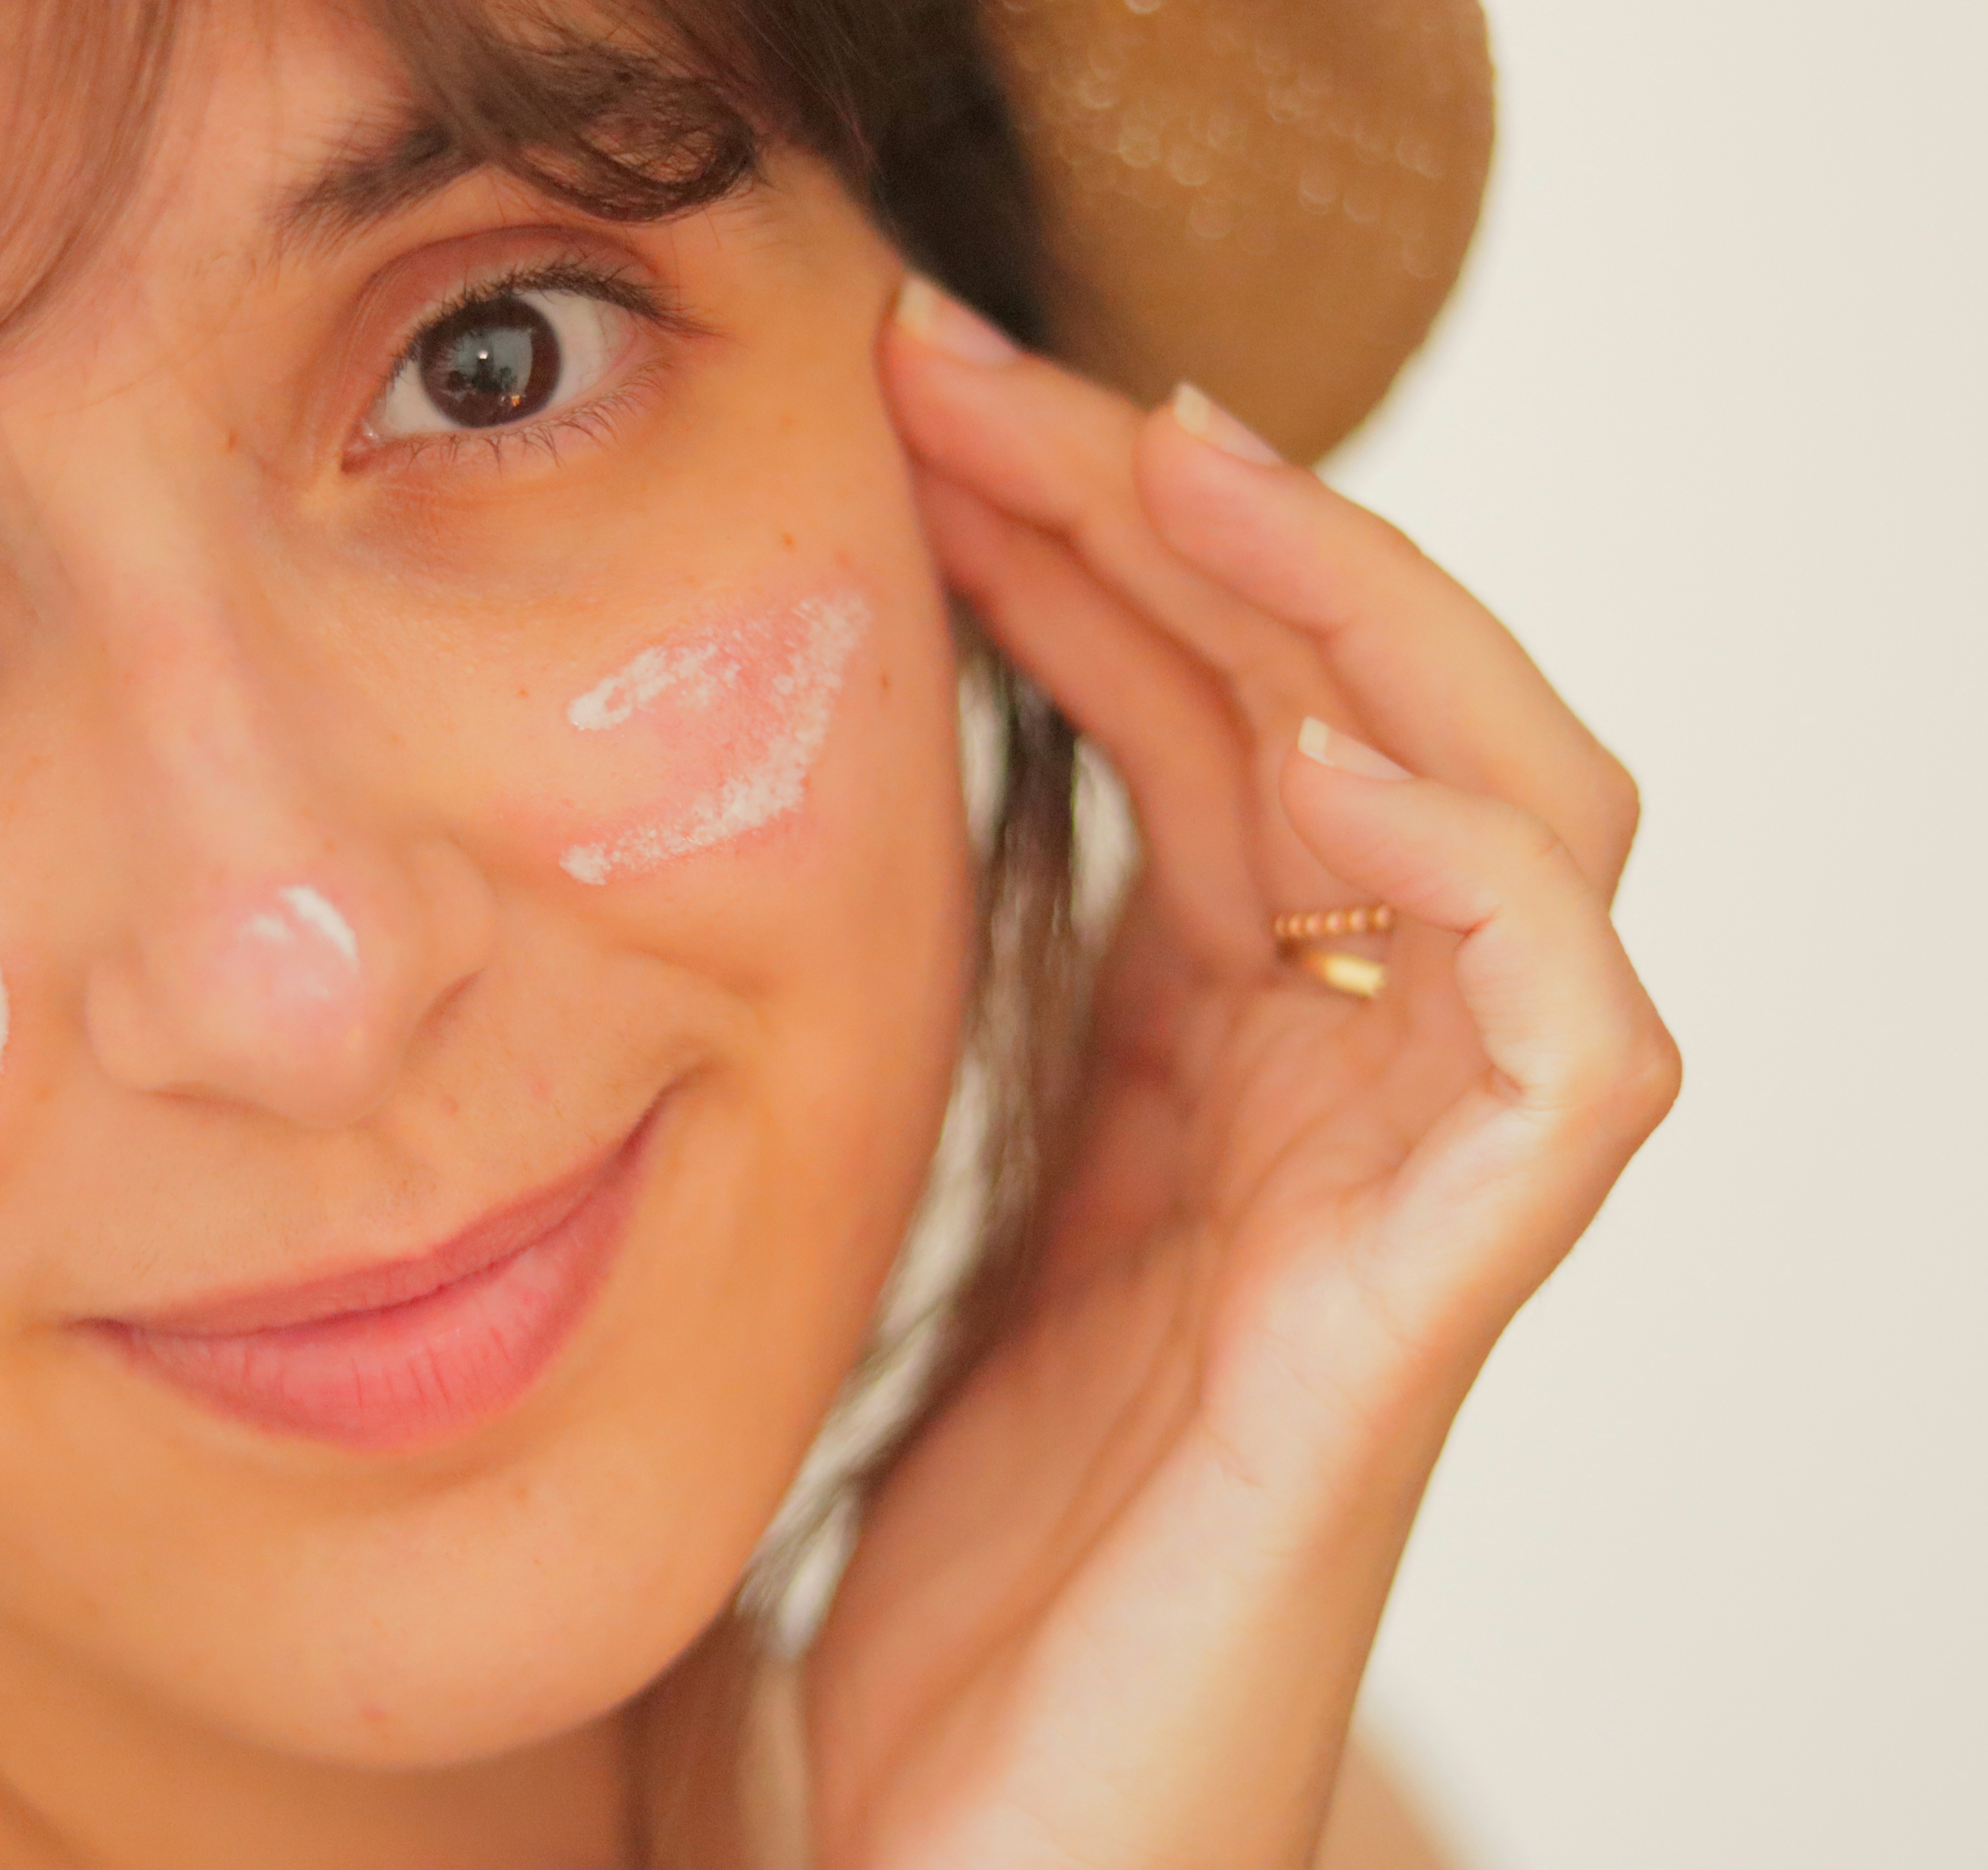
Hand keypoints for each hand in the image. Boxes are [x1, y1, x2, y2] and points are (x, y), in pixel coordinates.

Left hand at [796, 285, 1679, 1868]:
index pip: (1214, 749)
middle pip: (1348, 736)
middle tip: (992, 373)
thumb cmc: (942, 1607)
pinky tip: (1339, 750)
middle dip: (1197, 523)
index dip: (1099, 562)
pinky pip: (1563, 1061)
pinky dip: (1493, 880)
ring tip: (1177, 458)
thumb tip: (798, 861)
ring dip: (1358, 614)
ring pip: (1505, 829)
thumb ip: (950, 1080)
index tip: (925, 427)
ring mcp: (1391, 1226)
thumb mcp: (917, 1263)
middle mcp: (1327, 1130)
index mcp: (1202, 1100)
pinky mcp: (1404, 1343)